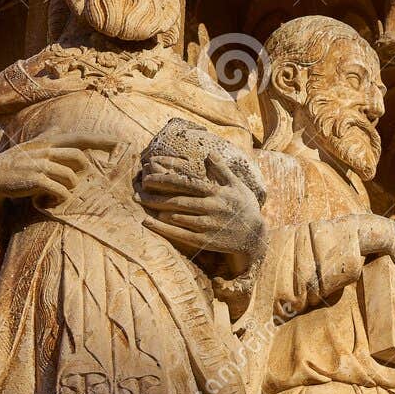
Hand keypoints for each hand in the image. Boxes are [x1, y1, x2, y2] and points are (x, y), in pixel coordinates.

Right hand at [0, 129, 117, 205]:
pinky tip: (49, 200)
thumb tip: (58, 126)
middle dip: (81, 171)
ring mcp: (40, 165)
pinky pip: (61, 191)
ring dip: (68, 188)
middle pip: (79, 157)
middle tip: (69, 180)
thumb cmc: (14, 162)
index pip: (79, 138)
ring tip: (55, 192)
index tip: (120, 142)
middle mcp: (46, 151)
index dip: (100, 140)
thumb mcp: (31, 146)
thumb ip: (47, 137)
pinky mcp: (36, 180)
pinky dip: (59, 198)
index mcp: (47, 143)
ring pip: (71, 177)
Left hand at [138, 155, 264, 259]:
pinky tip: (148, 221)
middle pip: (178, 200)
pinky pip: (180, 234)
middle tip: (139, 191)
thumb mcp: (237, 186)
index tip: (148, 178)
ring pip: (177, 216)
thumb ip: (222, 170)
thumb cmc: (245, 208)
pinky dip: (162, 227)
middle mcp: (212, 208)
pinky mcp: (205, 240)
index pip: (186, 184)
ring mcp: (209, 225)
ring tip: (142, 203)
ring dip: (157, 210)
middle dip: (156, 195)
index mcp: (217, 193)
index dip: (165, 180)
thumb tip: (209, 153)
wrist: (255, 237)